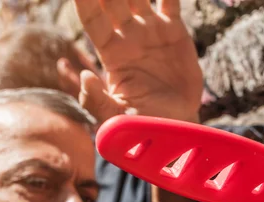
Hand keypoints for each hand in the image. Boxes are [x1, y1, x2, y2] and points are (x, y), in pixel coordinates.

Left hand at [69, 0, 202, 122]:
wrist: (177, 127)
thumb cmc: (143, 126)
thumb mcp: (116, 119)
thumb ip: (98, 101)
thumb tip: (85, 76)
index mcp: (110, 54)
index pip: (92, 19)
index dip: (85, 0)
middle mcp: (128, 37)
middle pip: (112, 1)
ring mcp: (151, 32)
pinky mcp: (174, 31)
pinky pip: (169, 2)